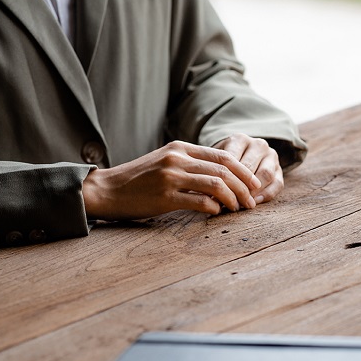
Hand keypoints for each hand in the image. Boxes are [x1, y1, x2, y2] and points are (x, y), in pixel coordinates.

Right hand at [82, 140, 260, 219]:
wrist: (106, 190)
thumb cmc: (138, 179)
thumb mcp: (165, 161)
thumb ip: (191, 164)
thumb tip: (222, 176)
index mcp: (180, 148)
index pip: (222, 156)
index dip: (243, 171)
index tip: (254, 184)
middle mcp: (177, 159)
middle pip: (224, 170)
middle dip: (243, 187)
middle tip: (251, 201)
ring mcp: (170, 177)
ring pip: (216, 184)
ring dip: (233, 199)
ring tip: (238, 209)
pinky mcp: (164, 197)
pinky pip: (199, 201)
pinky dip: (214, 208)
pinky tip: (217, 213)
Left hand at [212, 134, 283, 203]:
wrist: (241, 156)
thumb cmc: (223, 162)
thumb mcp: (216, 161)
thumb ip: (213, 173)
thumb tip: (209, 196)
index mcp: (239, 139)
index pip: (232, 160)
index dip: (224, 179)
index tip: (215, 195)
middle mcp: (258, 144)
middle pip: (249, 167)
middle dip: (239, 187)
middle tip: (228, 202)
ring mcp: (271, 155)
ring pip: (266, 174)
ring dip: (254, 191)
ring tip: (242, 204)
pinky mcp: (279, 169)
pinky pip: (277, 183)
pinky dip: (267, 194)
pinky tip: (256, 202)